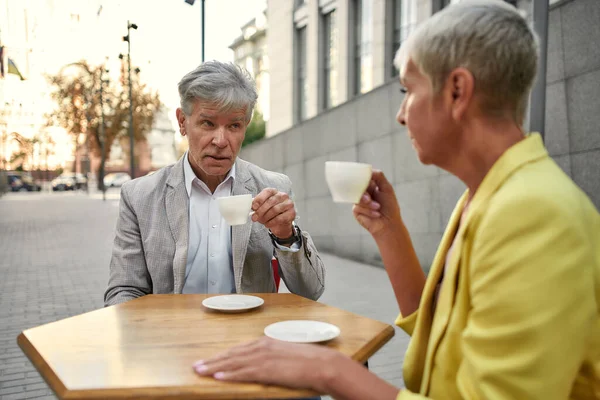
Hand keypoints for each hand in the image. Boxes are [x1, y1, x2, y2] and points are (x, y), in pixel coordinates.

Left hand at [193, 337, 339, 392]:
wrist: (322, 364)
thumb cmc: (308, 361)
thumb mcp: (285, 355)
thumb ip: (271, 357)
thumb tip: (261, 365)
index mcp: (266, 342)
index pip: (238, 349)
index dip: (222, 355)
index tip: (209, 359)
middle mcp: (261, 347)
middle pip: (231, 354)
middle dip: (213, 360)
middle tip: (196, 366)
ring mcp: (263, 358)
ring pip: (233, 363)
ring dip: (215, 368)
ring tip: (200, 371)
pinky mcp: (267, 370)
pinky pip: (243, 373)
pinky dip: (229, 375)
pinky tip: (218, 378)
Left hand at [251, 188, 295, 238]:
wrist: (280, 223)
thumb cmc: (270, 213)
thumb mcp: (262, 207)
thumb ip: (257, 206)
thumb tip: (251, 208)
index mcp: (274, 192)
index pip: (267, 192)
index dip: (259, 199)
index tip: (253, 207)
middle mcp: (283, 196)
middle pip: (271, 201)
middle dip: (261, 211)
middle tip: (254, 217)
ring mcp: (289, 204)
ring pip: (275, 210)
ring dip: (266, 217)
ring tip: (262, 221)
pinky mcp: (292, 213)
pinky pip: (280, 218)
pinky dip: (272, 222)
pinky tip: (268, 224)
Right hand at [353, 170, 401, 236]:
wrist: (389, 224)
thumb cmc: (390, 207)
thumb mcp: (387, 189)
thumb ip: (379, 177)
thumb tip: (369, 170)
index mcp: (371, 187)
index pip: (363, 178)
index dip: (361, 176)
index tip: (360, 175)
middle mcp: (364, 193)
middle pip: (357, 186)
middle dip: (364, 191)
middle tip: (369, 197)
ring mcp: (359, 202)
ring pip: (358, 197)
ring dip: (369, 203)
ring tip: (378, 207)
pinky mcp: (356, 211)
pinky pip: (358, 207)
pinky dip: (368, 211)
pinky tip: (376, 214)